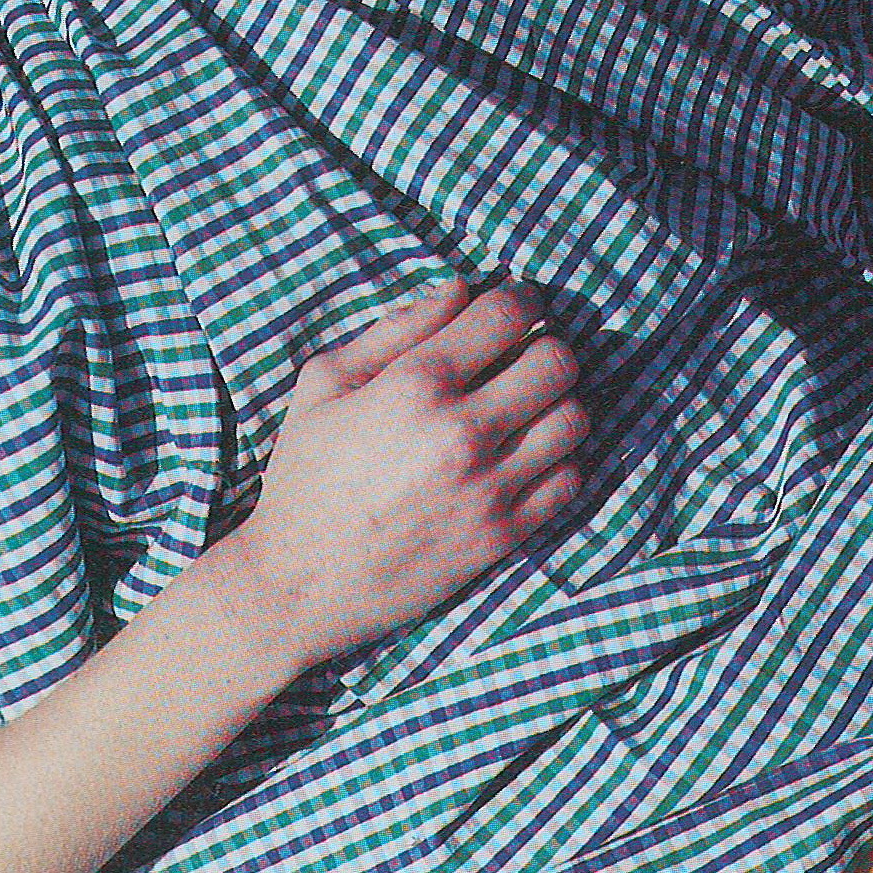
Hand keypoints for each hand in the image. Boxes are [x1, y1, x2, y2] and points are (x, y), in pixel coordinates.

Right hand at [216, 282, 588, 676]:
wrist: (297, 583)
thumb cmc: (304, 475)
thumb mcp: (324, 384)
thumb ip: (395, 328)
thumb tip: (461, 288)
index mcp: (414, 384)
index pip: (508, 313)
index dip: (520, 301)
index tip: (515, 308)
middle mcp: (460, 432)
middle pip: (558, 361)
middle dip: (545, 350)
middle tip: (524, 360)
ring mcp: (487, 488)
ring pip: (575, 419)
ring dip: (558, 404)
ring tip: (529, 409)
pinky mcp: (501, 536)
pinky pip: (570, 480)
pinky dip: (559, 460)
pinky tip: (528, 457)